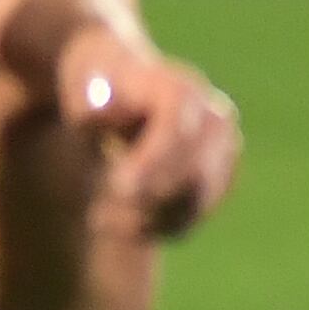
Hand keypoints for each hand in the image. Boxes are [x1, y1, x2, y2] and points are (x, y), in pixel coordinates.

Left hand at [56, 24, 241, 239]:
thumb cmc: (99, 88)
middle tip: (99, 215)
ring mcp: (224, 145)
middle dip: (148, 199)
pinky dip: (159, 226)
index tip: (116, 188)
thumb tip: (100, 116)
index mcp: (181, 87)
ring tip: (102, 219)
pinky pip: (197, 212)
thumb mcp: (84, 89)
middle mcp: (214, 115)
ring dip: (149, 218)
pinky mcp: (222, 173)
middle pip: (196, 172)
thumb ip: (92, 106)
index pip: (179, 128)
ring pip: (198, 198)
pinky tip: (123, 222)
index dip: (153, 160)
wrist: (125, 83)